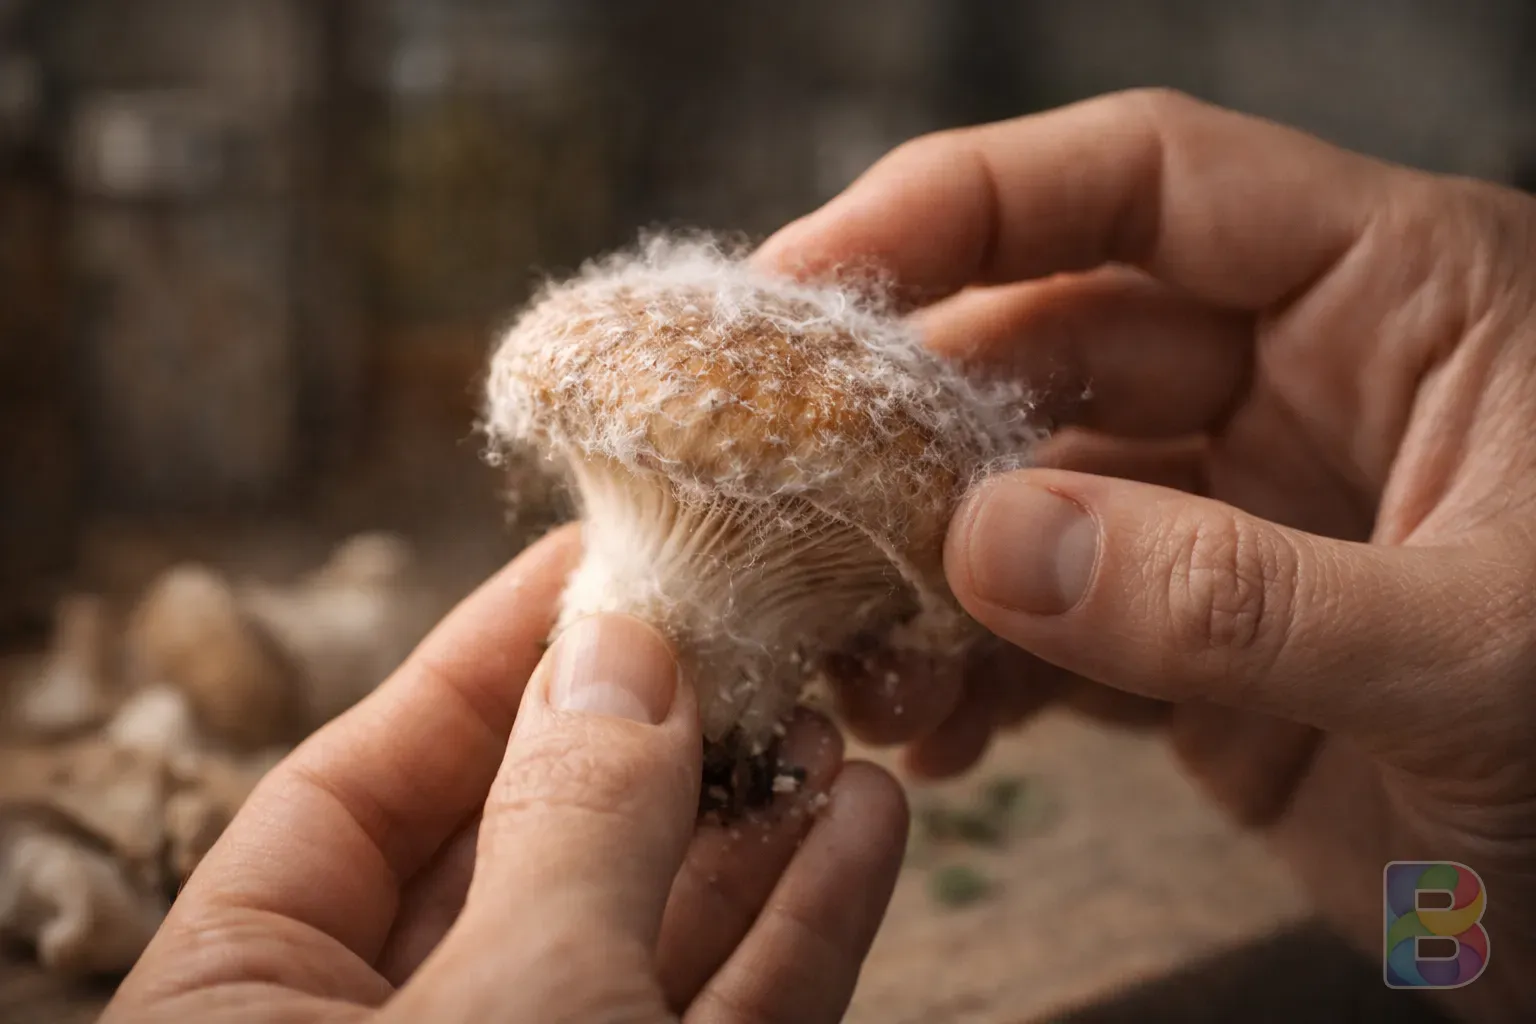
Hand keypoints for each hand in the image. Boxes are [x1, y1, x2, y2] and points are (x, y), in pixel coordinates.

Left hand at [101, 526, 906, 1022]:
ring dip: (754, 829)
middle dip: (650, 739)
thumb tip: (624, 647)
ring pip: (646, 938)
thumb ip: (569, 822)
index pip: (360, 782)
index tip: (593, 556)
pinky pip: (728, 1021)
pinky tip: (868, 825)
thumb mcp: (512, 1005)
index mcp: (253, 1008)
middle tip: (742, 625)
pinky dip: (802, 930)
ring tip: (831, 714)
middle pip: (527, 848)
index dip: (485, 657)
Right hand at [759, 89, 1535, 1019]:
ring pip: (1032, 500)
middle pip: (1051, 344)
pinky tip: (931, 727)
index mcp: (1400, 299)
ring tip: (856, 656)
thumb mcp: (1479, 654)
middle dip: (912, 420)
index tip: (808, 278)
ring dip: (925, 572)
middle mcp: (1303, 384)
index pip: (1146, 182)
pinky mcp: (1204, 646)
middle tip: (788, 490)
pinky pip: (1055, 630)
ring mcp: (1242, 519)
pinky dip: (978, 675)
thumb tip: (989, 547)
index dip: (965, 205)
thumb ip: (1236, 596)